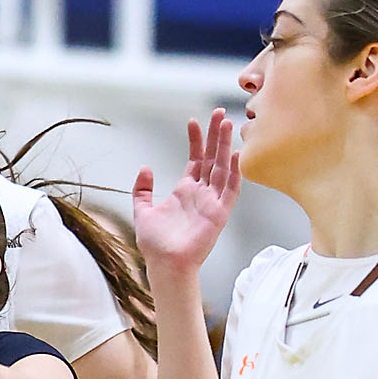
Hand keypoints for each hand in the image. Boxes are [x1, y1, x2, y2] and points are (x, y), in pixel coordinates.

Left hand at [132, 108, 240, 279]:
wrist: (165, 265)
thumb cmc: (155, 245)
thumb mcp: (142, 211)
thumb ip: (142, 190)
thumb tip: (144, 168)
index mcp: (185, 191)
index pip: (195, 160)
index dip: (195, 140)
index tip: (193, 121)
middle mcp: (201, 194)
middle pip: (212, 158)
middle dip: (215, 135)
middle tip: (219, 113)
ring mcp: (212, 202)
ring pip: (222, 168)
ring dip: (225, 146)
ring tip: (227, 124)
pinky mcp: (219, 214)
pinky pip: (230, 190)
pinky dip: (235, 173)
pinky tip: (236, 154)